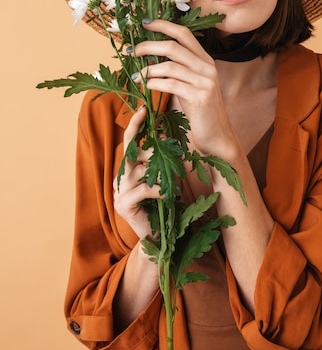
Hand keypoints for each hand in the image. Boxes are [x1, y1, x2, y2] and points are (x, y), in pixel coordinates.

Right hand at [113, 105, 160, 238]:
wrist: (161, 240)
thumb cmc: (166, 207)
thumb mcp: (166, 178)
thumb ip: (162, 161)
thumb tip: (167, 136)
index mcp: (129, 170)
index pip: (129, 143)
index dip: (134, 125)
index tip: (143, 109)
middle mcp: (120, 179)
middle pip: (131, 153)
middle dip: (153, 150)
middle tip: (171, 153)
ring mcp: (119, 193)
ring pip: (138, 170)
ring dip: (160, 172)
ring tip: (174, 180)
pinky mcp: (123, 206)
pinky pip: (142, 188)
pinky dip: (159, 189)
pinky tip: (168, 195)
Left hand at [132, 19, 238, 158]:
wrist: (217, 136)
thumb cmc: (199, 112)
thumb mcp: (188, 86)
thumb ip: (176, 70)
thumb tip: (149, 59)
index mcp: (205, 60)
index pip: (184, 33)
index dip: (164, 25)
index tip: (144, 23)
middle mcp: (207, 67)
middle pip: (173, 46)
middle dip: (148, 45)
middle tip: (131, 50)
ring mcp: (205, 81)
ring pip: (170, 65)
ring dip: (148, 69)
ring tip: (136, 75)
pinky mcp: (200, 97)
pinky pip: (171, 84)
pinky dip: (154, 83)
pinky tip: (146, 86)